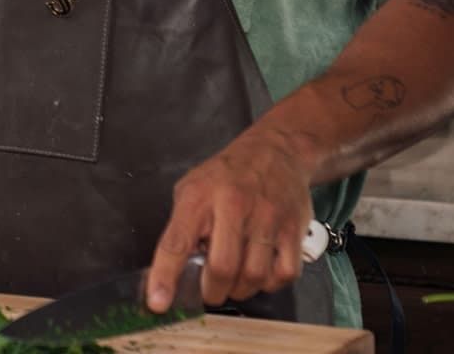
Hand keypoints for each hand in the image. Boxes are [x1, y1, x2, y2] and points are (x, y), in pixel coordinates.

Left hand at [146, 128, 316, 311]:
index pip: (176, 243)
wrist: (277, 151)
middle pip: (222, 267)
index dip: (164, 277)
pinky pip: (284, 274)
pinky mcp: (294, 229)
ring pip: (253, 276)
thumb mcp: (192, 188)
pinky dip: (269, 284)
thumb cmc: (228, 175)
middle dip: (211, 291)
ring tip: (234, 281)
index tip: (158, 302)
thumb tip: (174, 271)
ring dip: (239, 290)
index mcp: (200, 197)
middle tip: (209, 290)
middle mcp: (233, 206)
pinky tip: (261, 272)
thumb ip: (182, 226)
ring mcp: (267, 218)